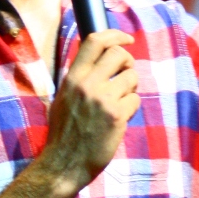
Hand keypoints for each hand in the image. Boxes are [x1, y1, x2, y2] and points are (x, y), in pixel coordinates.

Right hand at [41, 29, 139, 190]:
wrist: (63, 163)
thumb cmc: (64, 133)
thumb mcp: (64, 97)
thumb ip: (79, 78)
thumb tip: (98, 60)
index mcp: (72, 77)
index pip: (95, 41)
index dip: (115, 34)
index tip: (126, 38)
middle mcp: (87, 84)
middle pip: (118, 54)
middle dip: (128, 61)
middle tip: (126, 74)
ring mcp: (102, 99)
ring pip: (131, 77)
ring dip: (130, 88)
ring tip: (120, 102)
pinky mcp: (116, 115)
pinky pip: (134, 100)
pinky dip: (131, 108)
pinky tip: (119, 119)